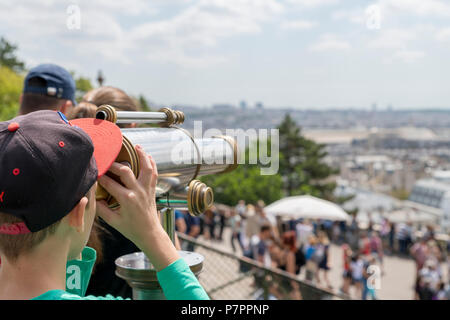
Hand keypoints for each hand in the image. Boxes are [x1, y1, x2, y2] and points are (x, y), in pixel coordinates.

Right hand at [96, 145, 178, 269]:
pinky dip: (152, 163)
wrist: (149, 233)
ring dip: (142, 156)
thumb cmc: (131, 228)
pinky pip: (154, 173)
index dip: (101, 177)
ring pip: (146, 168)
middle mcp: (138, 192)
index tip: (94, 172)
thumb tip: (92, 197)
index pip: (110, 184)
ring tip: (136, 146)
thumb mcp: (113, 221)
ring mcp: (147, 189)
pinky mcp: (152, 189)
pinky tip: (147, 155)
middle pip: (125, 171)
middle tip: (107, 161)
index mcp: (126, 199)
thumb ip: (101, 209)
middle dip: (114, 164)